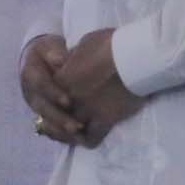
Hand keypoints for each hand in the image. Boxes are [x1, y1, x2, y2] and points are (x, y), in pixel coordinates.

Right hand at [21, 35, 85, 146]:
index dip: (53, 94)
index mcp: (30, 73)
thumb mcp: (50, 46)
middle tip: (76, 126)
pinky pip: (49, 128)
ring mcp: (36, 105)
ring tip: (78, 135)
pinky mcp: (43, 114)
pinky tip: (76, 140)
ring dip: (61, 130)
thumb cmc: (49, 52)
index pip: (40, 85)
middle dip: (58, 118)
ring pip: (44, 121)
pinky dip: (61, 135)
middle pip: (42, 108)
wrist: (39, 59)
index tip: (68, 102)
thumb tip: (61, 61)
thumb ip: (54, 53)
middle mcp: (30, 92)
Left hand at [58, 29, 144, 146]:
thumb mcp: (84, 45)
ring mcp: (86, 110)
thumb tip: (72, 60)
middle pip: (58, 115)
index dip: (56, 97)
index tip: (63, 98)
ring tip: (76, 132)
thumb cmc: (109, 45)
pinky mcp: (104, 120)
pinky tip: (92, 136)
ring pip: (70, 130)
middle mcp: (69, 98)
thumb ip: (74, 58)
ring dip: (72, 132)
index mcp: (62, 79)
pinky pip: (91, 139)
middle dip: (60, 117)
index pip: (51, 95)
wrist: (133, 56)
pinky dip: (89, 140)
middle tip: (66, 119)